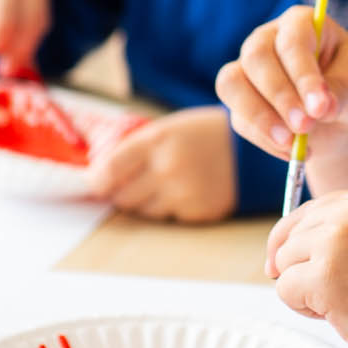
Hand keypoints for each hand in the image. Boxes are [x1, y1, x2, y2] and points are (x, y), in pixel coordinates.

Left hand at [88, 107, 236, 221]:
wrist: (252, 150)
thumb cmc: (204, 135)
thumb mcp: (169, 129)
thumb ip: (136, 150)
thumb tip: (99, 176)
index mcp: (157, 140)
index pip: (111, 169)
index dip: (97, 181)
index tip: (95, 184)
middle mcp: (168, 168)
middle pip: (123, 196)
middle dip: (119, 193)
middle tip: (126, 185)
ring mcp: (183, 192)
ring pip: (143, 211)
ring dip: (143, 202)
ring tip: (160, 185)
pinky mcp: (197, 212)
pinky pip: (167, 218)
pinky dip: (168, 209)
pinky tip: (182, 192)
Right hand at [217, 5, 347, 168]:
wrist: (341, 114)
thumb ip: (345, 86)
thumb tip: (323, 108)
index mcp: (300, 23)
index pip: (293, 42)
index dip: (303, 74)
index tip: (320, 106)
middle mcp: (266, 40)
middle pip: (256, 58)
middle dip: (280, 96)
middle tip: (305, 126)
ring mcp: (247, 69)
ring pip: (232, 85)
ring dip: (260, 118)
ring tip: (292, 144)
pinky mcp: (240, 102)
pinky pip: (240, 120)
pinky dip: (265, 141)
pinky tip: (294, 152)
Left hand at [267, 186, 347, 347]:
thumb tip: (282, 246)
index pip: (311, 211)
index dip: (302, 243)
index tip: (311, 267)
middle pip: (292, 234)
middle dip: (304, 267)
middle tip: (341, 292)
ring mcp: (337, 239)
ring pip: (283, 261)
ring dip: (304, 288)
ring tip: (344, 302)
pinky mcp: (324, 274)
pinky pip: (284, 289)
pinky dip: (302, 308)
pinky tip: (338, 315)